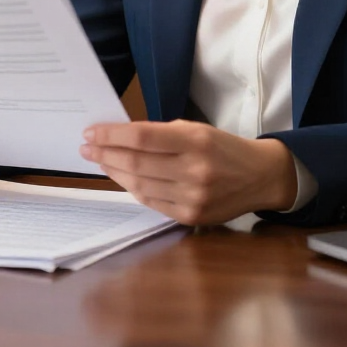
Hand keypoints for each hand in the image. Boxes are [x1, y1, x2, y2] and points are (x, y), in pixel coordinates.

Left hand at [80, 119, 297, 225]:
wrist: (260, 176)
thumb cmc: (223, 147)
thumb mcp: (197, 129)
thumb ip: (162, 134)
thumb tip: (120, 137)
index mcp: (196, 140)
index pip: (142, 137)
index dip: (112, 135)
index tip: (91, 132)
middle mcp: (195, 170)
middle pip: (136, 163)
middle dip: (105, 154)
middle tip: (86, 147)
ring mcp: (193, 197)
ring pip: (139, 185)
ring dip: (114, 172)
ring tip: (100, 161)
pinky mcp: (191, 217)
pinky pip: (151, 202)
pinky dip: (133, 189)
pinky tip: (122, 178)